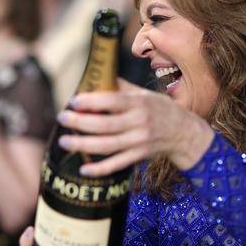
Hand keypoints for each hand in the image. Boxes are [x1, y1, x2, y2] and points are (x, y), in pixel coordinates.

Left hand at [56, 80, 214, 175]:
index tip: (74, 101)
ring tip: (64, 141)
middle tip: (62, 118)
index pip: (112, 101)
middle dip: (80, 122)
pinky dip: (100, 169)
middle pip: (105, 125)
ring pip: (107, 145)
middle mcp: (138, 122)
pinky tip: (84, 169)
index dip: (92, 101)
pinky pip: (117, 164)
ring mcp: (139, 141)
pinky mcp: (139, 156)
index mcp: (138, 103)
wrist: (184, 133)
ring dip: (83, 144)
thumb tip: (96, 76)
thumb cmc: (160, 109)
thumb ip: (121, 88)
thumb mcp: (145, 94)